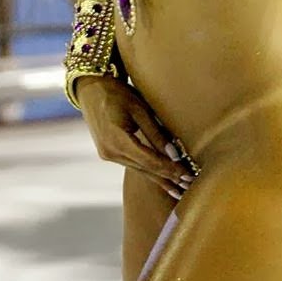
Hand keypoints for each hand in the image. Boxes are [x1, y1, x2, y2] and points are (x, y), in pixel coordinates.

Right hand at [76, 74, 196, 200]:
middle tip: (190, 186)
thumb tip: (175, 154)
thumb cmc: (117, 93)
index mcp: (117, 140)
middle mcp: (111, 153)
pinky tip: (163, 182)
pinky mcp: (109, 154)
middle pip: (146, 170)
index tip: (188, 175)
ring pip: (140, 170)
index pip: (150, 161)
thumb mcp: (139, 108)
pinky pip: (133, 166)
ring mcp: (108, 155)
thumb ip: (156, 133)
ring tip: (181, 190)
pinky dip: (149, 172)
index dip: (170, 169)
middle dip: (169, 178)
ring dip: (161, 179)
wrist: (91, 90)